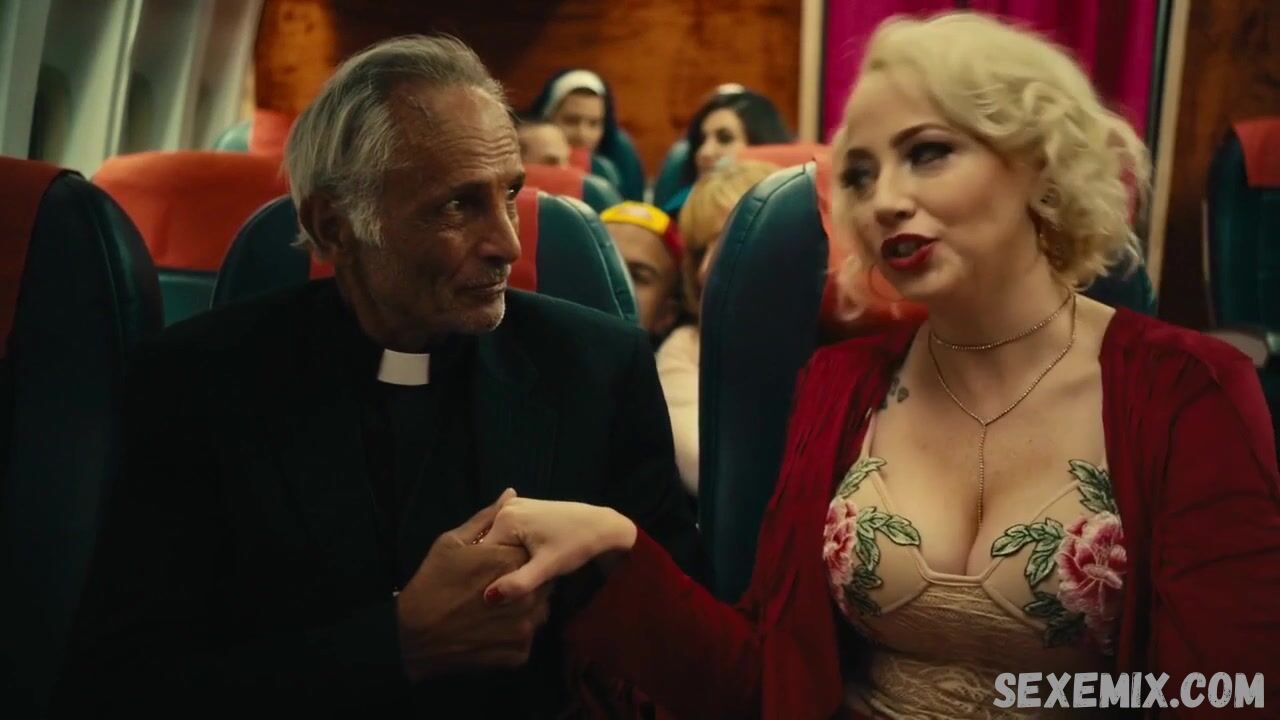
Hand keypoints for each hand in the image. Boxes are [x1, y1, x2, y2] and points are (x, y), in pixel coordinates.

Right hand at [395, 489, 551, 680]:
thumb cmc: (431, 582)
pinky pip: (528, 636)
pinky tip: (493, 629)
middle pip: (540, 582)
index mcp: (510, 560)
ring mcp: (526, 626)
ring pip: (539, 611)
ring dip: (524, 607)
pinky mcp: (521, 652)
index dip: (515, 558)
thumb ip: (486, 518)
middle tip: (495, 587)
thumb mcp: (452, 543)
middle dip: (524, 581)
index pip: (530, 553)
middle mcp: (526, 593)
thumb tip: (510, 494)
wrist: (415, 636)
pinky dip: (515, 631)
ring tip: (495, 610)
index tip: (497, 565)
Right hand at [482, 498, 637, 601]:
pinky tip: (522, 565)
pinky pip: (509, 535)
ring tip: (515, 579)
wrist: (602, 526)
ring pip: (499, 542)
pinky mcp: (525, 511)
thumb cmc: (577, 545)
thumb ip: (519, 582)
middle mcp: (505, 509)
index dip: (487, 576)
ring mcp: (515, 507)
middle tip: (507, 590)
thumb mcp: (548, 567)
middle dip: (496, 568)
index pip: (482, 554)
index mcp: (505, 519)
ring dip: (505, 560)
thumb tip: (489, 597)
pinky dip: (512, 550)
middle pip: (489, 547)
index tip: (493, 596)